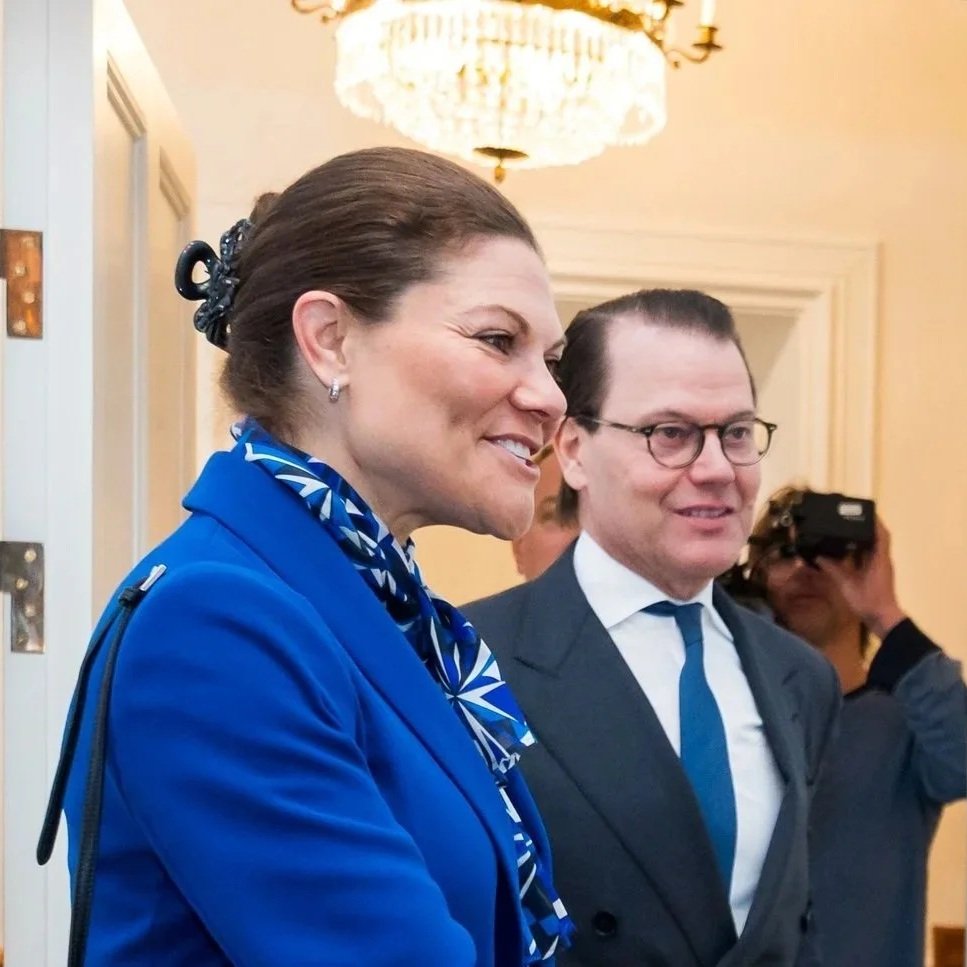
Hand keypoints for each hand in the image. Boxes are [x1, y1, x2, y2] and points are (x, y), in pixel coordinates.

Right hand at [815, 517, 906, 638]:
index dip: (875, 521)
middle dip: (867, 527)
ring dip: (864, 538)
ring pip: (875, 548)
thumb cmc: (868, 601)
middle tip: (851, 518)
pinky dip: (861, 551)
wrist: (882, 619)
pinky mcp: (877, 575)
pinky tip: (848, 551)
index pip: (882, 534)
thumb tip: (818, 556)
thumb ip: (833, 569)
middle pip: (878, 538)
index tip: (865, 511)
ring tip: (846, 531)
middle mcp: (882, 560)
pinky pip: (870, 557)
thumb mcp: (847, 584)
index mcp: (879, 559)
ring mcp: (881, 568)